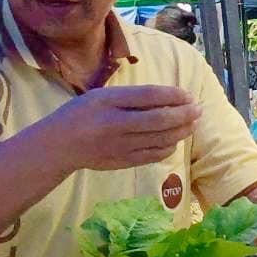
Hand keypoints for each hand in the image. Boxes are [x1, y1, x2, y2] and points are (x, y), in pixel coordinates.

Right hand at [46, 85, 200, 171]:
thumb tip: (170, 98)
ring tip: (193, 123)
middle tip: (198, 109)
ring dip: (182, 130)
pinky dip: (169, 146)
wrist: (58, 146)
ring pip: (161, 139)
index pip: (149, 96)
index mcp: (108, 102)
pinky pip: (154, 155)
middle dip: (185, 114)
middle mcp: (115, 124)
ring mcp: (120, 145)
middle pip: (160, 120)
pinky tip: (175, 140)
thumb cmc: (82, 114)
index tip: (188, 95)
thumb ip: (132, 97)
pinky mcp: (123, 161)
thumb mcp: (101, 97)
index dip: (173, 95)